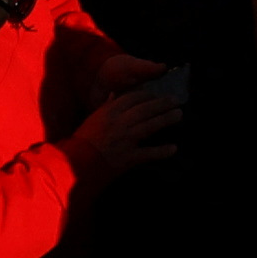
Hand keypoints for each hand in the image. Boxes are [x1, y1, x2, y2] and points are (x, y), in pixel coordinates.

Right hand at [59, 79, 184, 181]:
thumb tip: (114, 94)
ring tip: (179, 114)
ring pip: (150, 126)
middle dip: (162, 104)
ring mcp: (126, 140)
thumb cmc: (83, 140)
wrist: (77, 163)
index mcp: (110, 111)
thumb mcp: (93, 118)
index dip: (148, 95)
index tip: (157, 94)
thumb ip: (106, 106)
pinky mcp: (129, 157)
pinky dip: (162, 151)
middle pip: (145, 109)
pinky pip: (149, 153)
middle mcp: (120, 123)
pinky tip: (173, 148)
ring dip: (166, 119)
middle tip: (176, 100)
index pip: (133, 98)